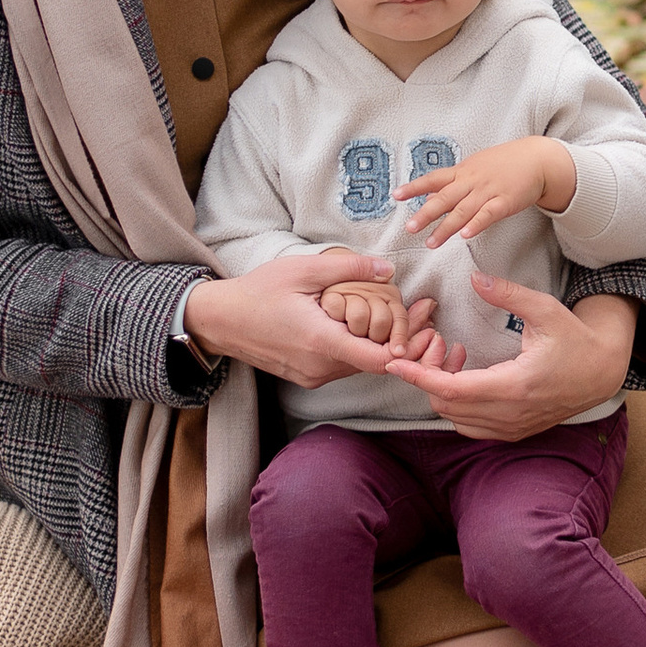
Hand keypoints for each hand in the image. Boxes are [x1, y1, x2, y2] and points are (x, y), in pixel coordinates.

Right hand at [183, 252, 408, 386]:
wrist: (220, 321)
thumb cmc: (259, 292)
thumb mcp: (303, 270)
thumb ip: (349, 269)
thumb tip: (388, 270)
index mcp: (321, 341)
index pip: (380, 360)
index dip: (407, 347)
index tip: (423, 325)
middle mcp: (320, 367)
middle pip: (375, 362)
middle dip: (401, 339)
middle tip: (425, 311)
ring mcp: (313, 376)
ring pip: (360, 364)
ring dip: (378, 343)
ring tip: (397, 313)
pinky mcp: (307, 377)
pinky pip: (342, 365)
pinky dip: (358, 348)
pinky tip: (361, 324)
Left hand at [380, 278, 635, 438]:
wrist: (601, 372)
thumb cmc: (574, 339)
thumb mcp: (546, 309)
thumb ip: (508, 294)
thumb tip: (474, 278)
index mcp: (516, 386)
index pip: (452, 390)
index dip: (419, 377)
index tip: (395, 363)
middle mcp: (511, 414)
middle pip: (447, 406)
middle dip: (429, 378)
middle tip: (435, 345)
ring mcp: (512, 428)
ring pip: (455, 419)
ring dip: (443, 392)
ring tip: (452, 357)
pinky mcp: (513, 432)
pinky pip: (470, 427)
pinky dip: (457, 406)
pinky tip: (465, 377)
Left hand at [395, 137, 575, 248]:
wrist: (536, 159)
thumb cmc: (504, 164)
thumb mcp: (474, 168)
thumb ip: (452, 183)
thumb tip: (429, 196)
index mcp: (462, 172)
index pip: (433, 179)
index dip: (414, 187)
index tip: (396, 195)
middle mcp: (471, 181)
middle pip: (445, 198)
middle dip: (426, 214)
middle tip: (410, 228)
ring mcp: (488, 191)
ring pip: (463, 211)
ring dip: (446, 227)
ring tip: (431, 242)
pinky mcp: (504, 202)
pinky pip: (488, 214)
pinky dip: (476, 225)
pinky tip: (465, 235)